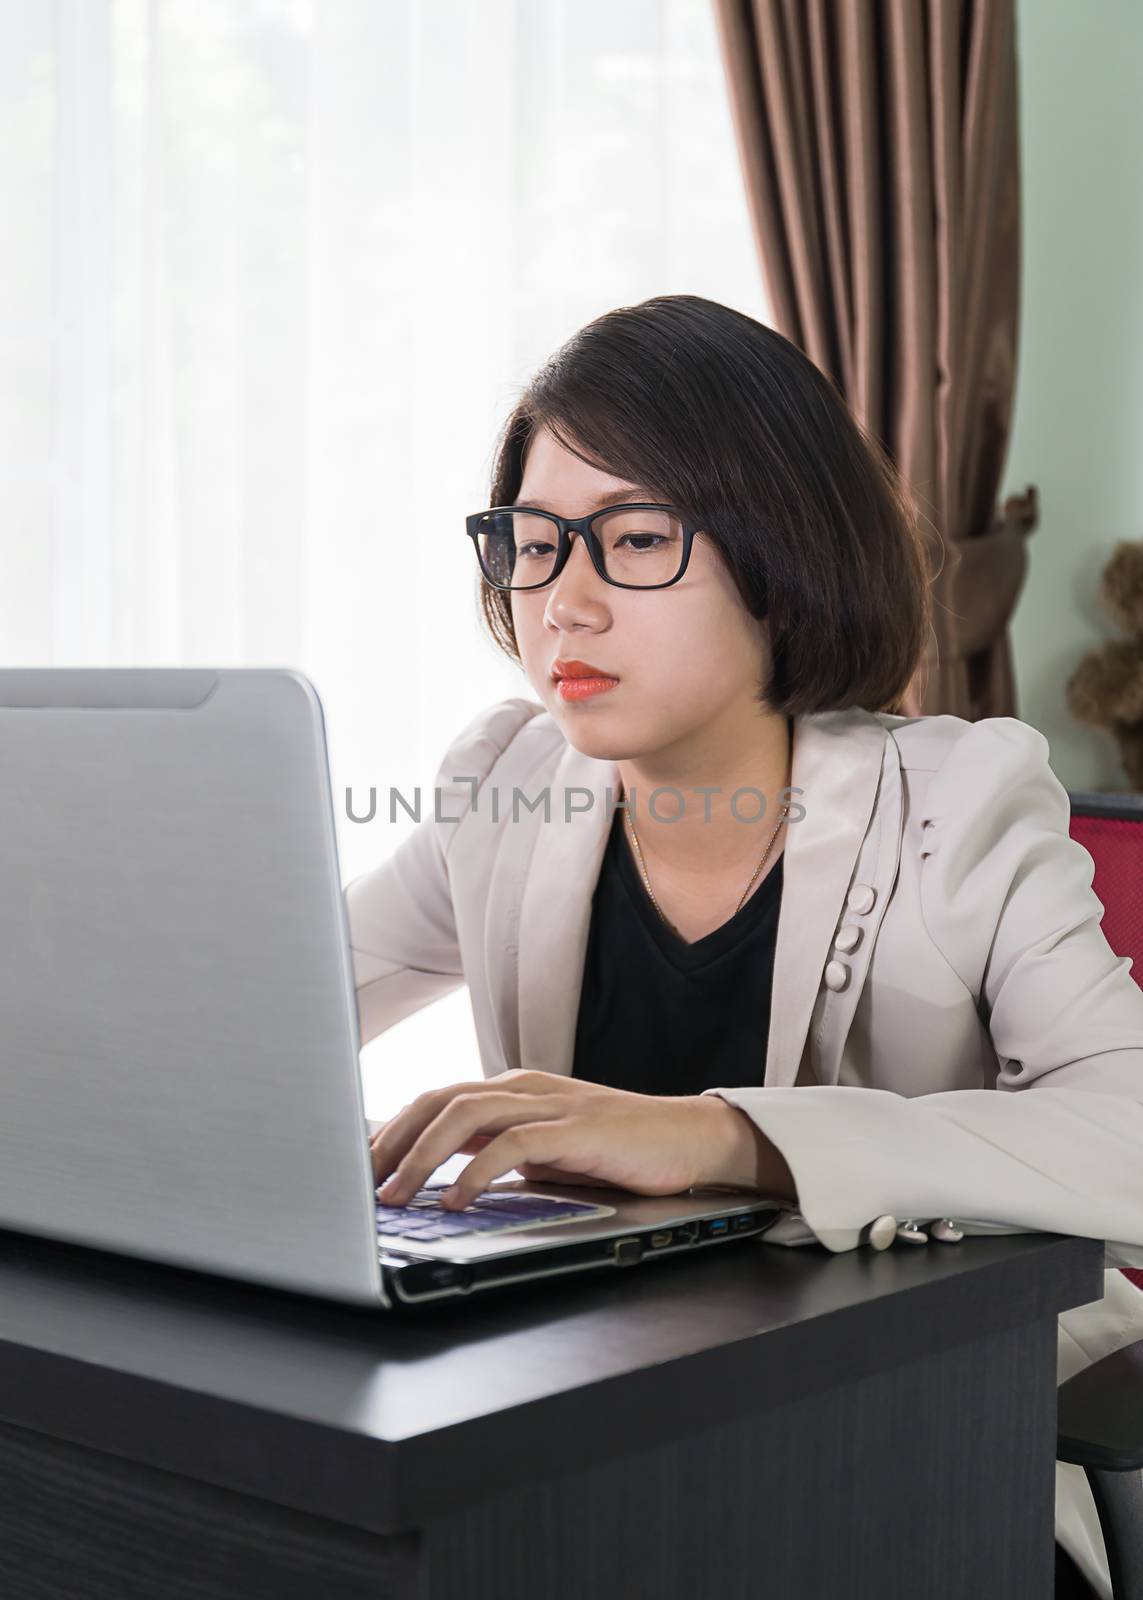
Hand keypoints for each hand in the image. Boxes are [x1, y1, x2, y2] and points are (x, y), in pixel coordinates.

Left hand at [368, 1068, 777, 1209]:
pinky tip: (457, 1199)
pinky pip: (513, 1144)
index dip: (391, 1132)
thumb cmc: (617, 1151)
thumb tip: (442, 1180)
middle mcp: (524, 1088)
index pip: (436, 1101)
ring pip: (467, 1114)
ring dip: (422, 1157)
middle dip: (391, 1141)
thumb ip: (498, 1154)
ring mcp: (550, 1104)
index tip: (357, 1170)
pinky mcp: (577, 1128)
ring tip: (395, 1195)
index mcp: (513, 1091)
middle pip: (438, 1100)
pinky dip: (477, 1171)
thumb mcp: (545, 1153)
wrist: (689, 1140)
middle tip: (357, 1183)